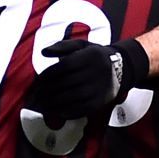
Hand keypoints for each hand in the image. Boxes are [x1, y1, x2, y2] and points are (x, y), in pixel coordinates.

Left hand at [26, 37, 149, 120]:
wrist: (122, 68)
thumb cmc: (95, 56)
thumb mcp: (82, 45)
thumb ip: (62, 46)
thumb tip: (43, 52)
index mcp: (88, 57)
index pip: (63, 68)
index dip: (47, 76)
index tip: (38, 81)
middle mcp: (94, 73)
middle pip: (65, 84)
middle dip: (47, 91)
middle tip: (36, 95)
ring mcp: (98, 89)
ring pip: (71, 98)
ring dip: (53, 104)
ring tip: (42, 105)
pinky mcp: (99, 103)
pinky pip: (80, 109)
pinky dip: (65, 112)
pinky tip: (55, 111)